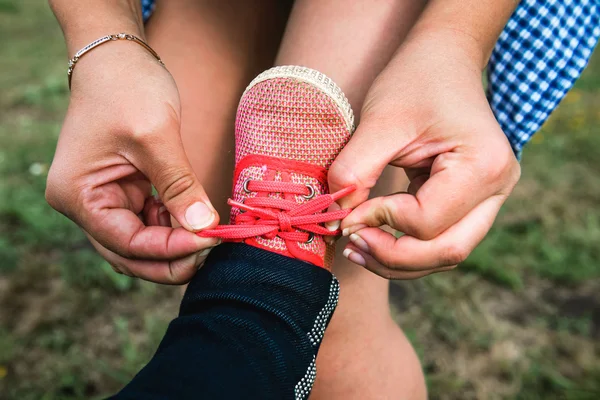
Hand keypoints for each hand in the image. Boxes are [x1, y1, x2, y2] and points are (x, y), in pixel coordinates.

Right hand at [46, 42, 219, 283]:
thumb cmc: (127, 87)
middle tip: (214, 249)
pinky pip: (149, 224)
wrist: (118, 58)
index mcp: (78, 196)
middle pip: (130, 254)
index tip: (212, 240)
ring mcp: (103, 201)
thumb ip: (179, 186)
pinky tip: (197, 217)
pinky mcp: (123, 193)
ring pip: (141, 244)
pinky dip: (174, 226)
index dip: (172, 249)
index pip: (127, 243)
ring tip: (210, 232)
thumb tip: (204, 228)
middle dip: (173, 258)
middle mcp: (85, 205)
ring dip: (176, 244)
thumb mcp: (156, 136)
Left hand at [328, 31, 520, 279]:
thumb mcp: (379, 121)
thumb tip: (339, 220)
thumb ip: (355, 172)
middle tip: (350, 245)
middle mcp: (498, 189)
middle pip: (447, 251)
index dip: (380, 222)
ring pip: (446, 253)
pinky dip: (407, 248)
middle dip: (393, 257)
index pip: (427, 221)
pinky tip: (373, 241)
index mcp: (484, 165)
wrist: (445, 59)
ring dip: (399, 260)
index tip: (346, 211)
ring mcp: (489, 198)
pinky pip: (440, 239)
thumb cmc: (415, 79)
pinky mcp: (472, 201)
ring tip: (355, 248)